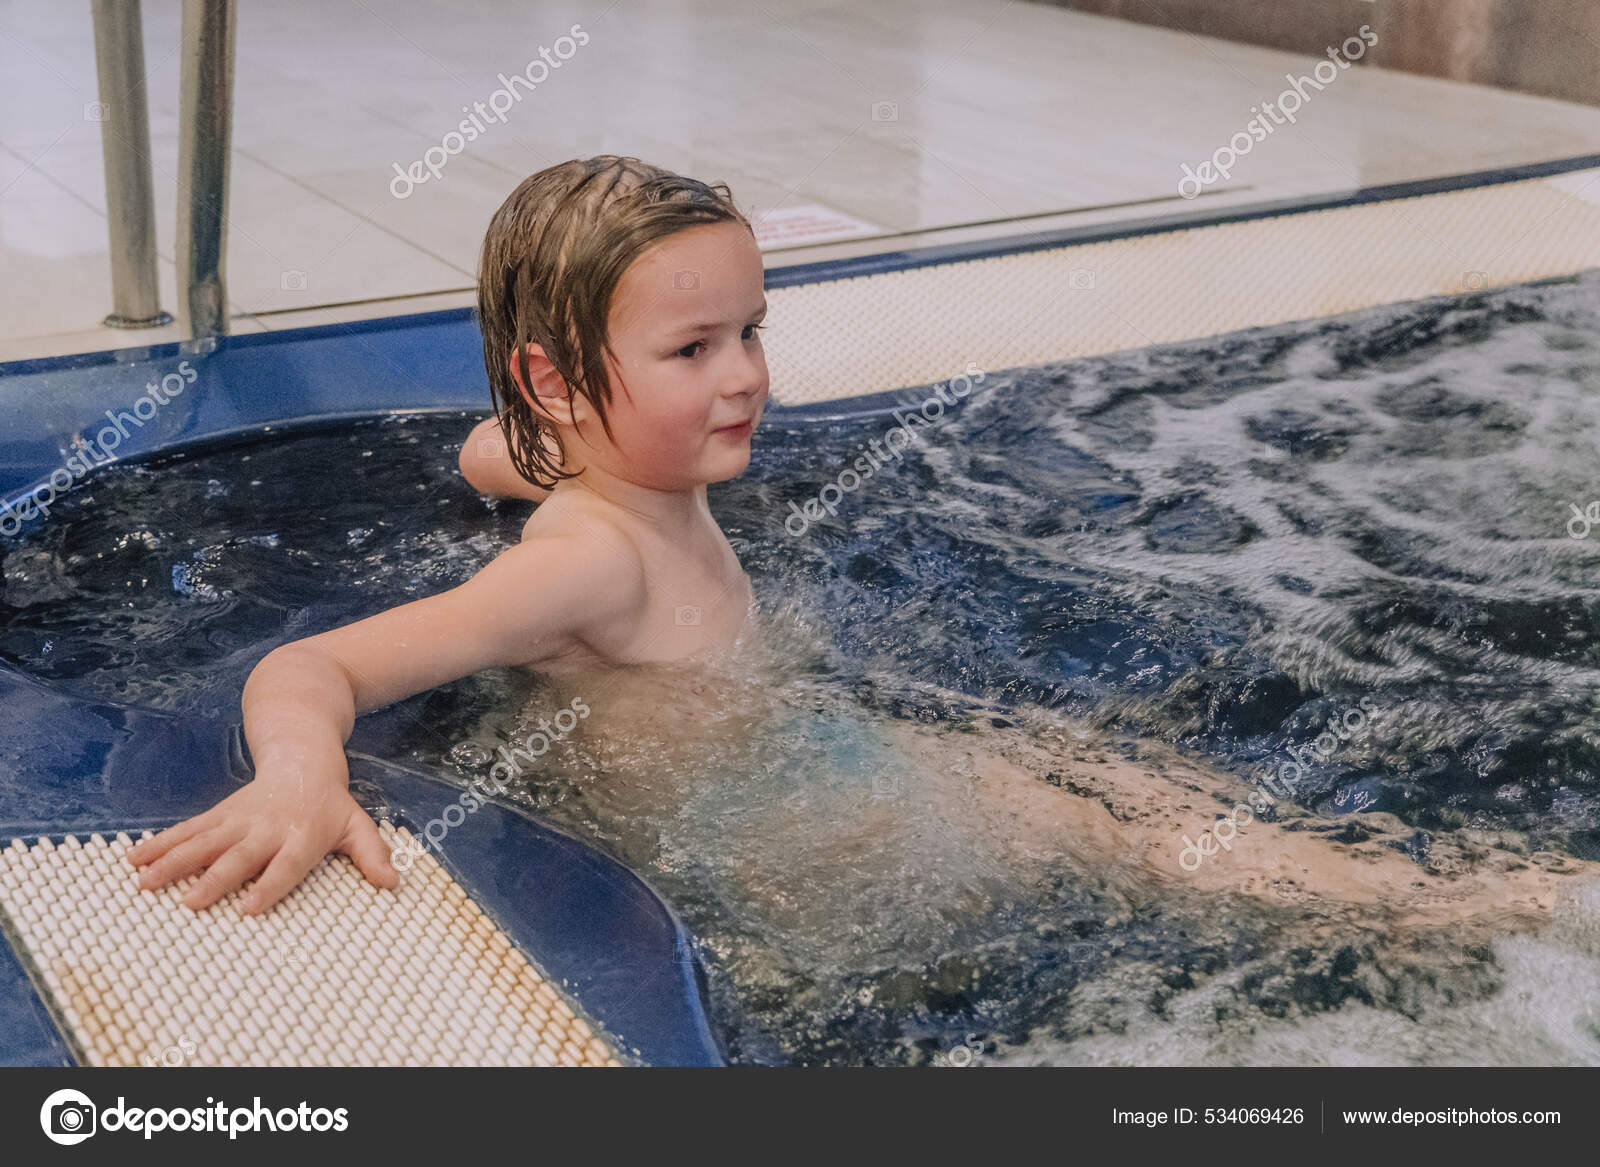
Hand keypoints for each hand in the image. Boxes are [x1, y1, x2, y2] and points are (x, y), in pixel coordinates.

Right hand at [126, 778, 399, 914]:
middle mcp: (267, 829)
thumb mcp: (357, 825)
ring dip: (173, 862)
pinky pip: (187, 830)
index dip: (270, 884)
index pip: (287, 864)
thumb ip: (372, 855)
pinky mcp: (219, 814)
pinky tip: (133, 858)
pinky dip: (160, 843)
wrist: (303, 759)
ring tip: (145, 883)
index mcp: (302, 836)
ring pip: (203, 842)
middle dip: (214, 879)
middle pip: (239, 856)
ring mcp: (238, 820)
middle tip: (190, 902)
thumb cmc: (330, 805)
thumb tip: (393, 883)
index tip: (250, 907)